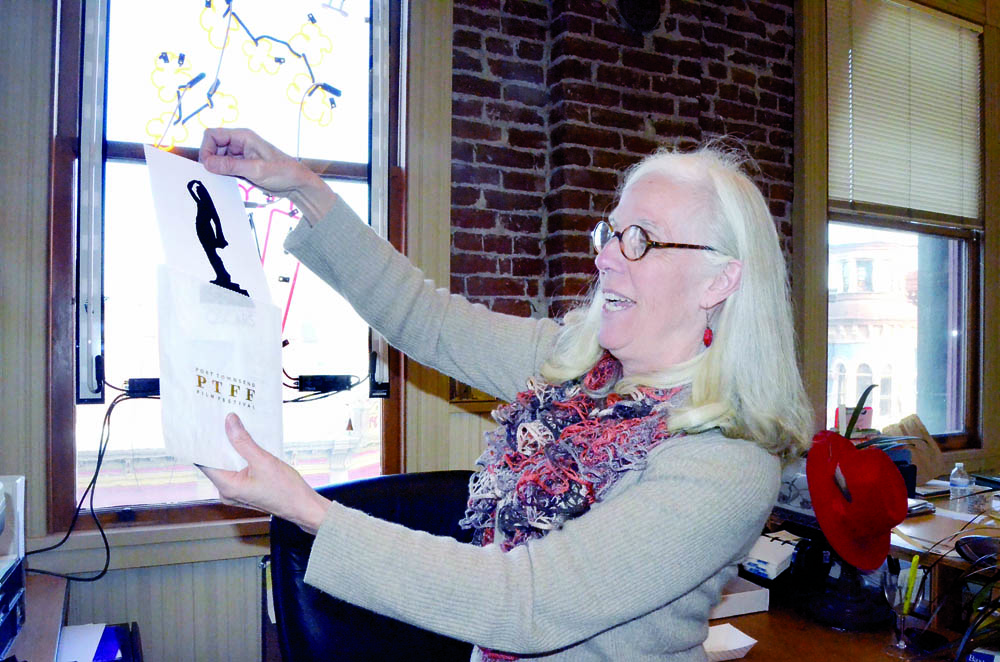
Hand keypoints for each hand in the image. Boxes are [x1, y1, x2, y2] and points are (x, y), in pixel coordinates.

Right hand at [198, 127, 335, 224]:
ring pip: (217, 158)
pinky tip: (228, 182)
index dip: (206, 149)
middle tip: (216, 175)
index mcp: (243, 136)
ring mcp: (239, 155)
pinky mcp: (241, 166)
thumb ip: (231, 166)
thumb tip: (207, 163)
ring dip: (216, 168)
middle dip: (210, 160)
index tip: (208, 165)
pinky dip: (222, 174)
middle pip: (212, 146)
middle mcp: (239, 143)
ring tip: (226, 179)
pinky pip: (224, 167)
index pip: (212, 135)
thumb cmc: (283, 172)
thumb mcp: (256, 170)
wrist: (296, 184)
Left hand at [199, 413, 330, 533]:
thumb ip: (243, 441)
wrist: (303, 507)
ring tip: (236, 429)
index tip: (206, 423)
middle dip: (220, 442)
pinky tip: (247, 445)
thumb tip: (229, 421)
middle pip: (215, 462)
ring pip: (227, 465)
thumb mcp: (263, 460)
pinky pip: (236, 470)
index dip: (204, 442)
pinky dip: (240, 457)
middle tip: (223, 420)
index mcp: (227, 486)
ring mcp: (236, 492)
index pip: (205, 460)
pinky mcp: (244, 490)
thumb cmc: (285, 490)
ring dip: (232, 449)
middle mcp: (227, 491)